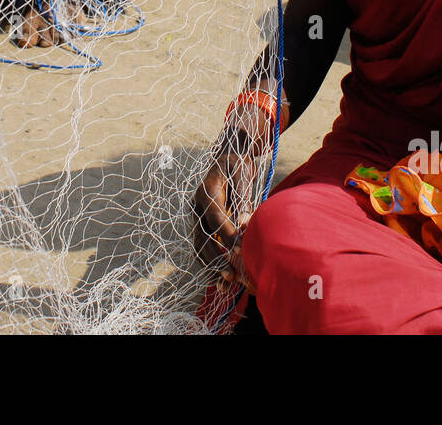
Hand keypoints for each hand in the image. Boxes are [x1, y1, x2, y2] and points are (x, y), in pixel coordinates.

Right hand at [192, 150, 255, 290]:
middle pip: (202, 235)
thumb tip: (244, 222)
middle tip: (231, 274)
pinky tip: (221, 281)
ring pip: (199, 245)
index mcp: (206, 191)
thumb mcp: (242, 172)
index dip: (226, 233)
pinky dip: (211, 264)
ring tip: (226, 284)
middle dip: (216, 257)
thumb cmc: (237, 164)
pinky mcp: (202, 225)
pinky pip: (203, 247)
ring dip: (211, 266)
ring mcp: (197, 217)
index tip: (240, 249)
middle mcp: (197, 206)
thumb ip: (243, 197)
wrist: (228, 157)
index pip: (214, 215)